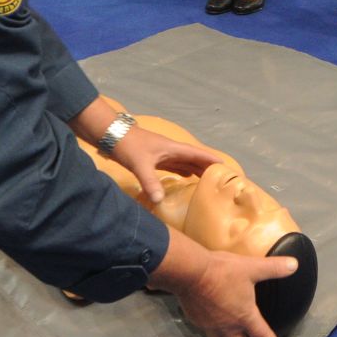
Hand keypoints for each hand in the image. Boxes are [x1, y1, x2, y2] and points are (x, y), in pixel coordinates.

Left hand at [107, 125, 226, 205]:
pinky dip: (181, 172)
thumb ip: (150, 182)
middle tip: (220, 179)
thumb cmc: (128, 145)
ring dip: (195, 170)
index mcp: (173, 148)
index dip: (211, 160)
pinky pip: (173, 166)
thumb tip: (160, 201)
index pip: (197, 154)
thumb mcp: (140, 164)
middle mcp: (170, 150)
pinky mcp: (153, 158)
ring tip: (206, 181)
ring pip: (184, 163)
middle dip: (206, 167)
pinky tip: (183, 179)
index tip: (226, 167)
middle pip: (193, 159)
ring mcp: (161, 154)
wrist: (110, 135)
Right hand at [171, 250, 296, 336]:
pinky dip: (215, 336)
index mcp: (245, 316)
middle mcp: (228, 326)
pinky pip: (208, 334)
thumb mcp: (252, 267)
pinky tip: (214, 329)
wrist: (190, 273)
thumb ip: (274, 268)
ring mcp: (211, 326)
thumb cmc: (223, 272)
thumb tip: (295, 265)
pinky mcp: (197, 321)